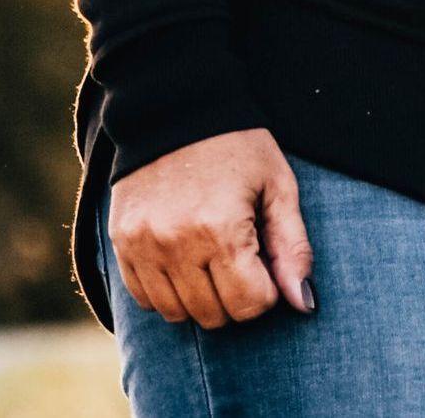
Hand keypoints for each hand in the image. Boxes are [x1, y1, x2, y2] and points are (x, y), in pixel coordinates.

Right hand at [108, 127, 315, 328]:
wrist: (176, 108)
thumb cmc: (239, 147)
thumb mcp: (278, 185)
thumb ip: (293, 247)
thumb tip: (303, 304)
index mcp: (221, 228)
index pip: (249, 305)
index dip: (267, 289)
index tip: (267, 260)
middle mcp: (176, 244)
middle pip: (214, 315)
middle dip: (236, 294)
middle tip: (242, 255)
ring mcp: (143, 247)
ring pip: (178, 314)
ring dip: (202, 297)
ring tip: (213, 254)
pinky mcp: (121, 245)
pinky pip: (146, 300)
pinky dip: (168, 291)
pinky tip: (184, 256)